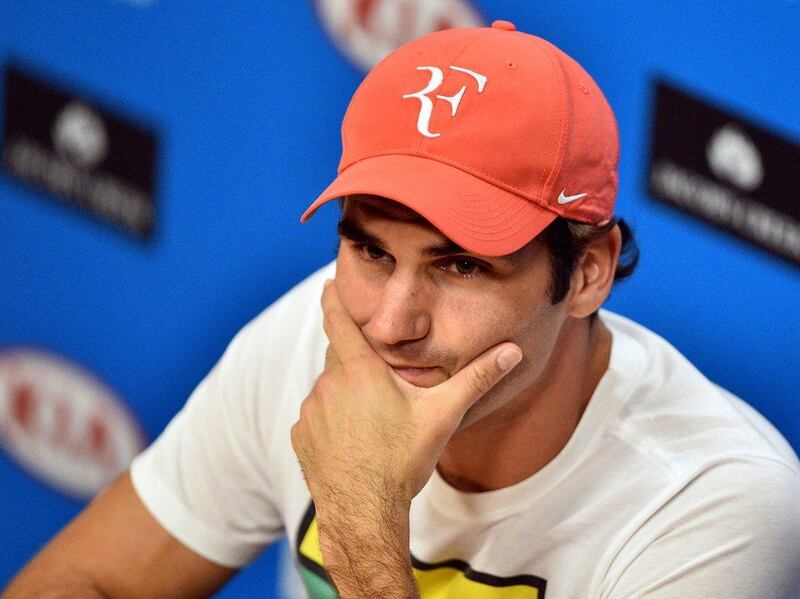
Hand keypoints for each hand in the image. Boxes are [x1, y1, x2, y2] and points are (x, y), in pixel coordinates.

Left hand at [291, 279, 522, 510]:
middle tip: (380, 380)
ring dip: (345, 393)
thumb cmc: (403, 460)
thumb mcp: (443, 415)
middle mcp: (329, 384)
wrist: (365, 512)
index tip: (328, 282)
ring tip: (371, 420)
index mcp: (361, 371)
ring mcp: (311, 411)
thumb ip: (477, 379)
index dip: (333, 299)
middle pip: (339, 357)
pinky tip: (353, 439)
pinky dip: (331, 419)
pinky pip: (316, 415)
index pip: (339, 322)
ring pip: (328, 388)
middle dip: (357, 360)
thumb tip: (513, 351)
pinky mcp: (301, 435)